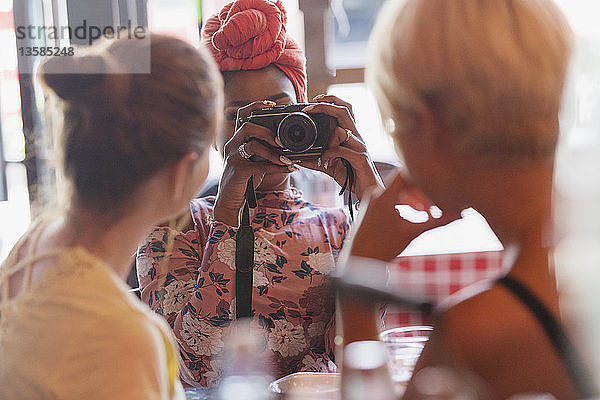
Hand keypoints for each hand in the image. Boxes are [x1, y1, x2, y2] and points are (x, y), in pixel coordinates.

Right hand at [214, 100, 296, 225]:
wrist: (230, 200)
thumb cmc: (244, 178)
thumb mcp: (253, 160)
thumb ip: (264, 149)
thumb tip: (287, 144)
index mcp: (237, 139)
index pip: (241, 114)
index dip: (256, 106)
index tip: (272, 105)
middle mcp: (232, 145)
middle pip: (247, 127)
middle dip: (266, 132)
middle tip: (280, 141)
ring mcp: (233, 157)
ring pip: (252, 145)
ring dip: (272, 152)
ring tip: (286, 159)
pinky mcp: (238, 171)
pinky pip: (259, 166)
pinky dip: (276, 167)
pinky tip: (288, 168)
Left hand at [299, 94, 383, 199]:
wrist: (368, 191)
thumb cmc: (352, 176)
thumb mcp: (330, 166)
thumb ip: (315, 161)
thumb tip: (297, 159)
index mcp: (350, 135)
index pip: (343, 110)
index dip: (330, 101)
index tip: (313, 100)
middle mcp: (356, 137)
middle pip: (345, 110)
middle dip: (326, 104)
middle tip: (309, 107)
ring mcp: (360, 146)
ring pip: (341, 130)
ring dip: (326, 141)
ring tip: (321, 156)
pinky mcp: (360, 158)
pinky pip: (341, 150)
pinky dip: (329, 154)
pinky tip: (325, 162)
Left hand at [346, 171, 461, 261]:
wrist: (360, 261)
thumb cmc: (382, 248)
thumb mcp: (413, 233)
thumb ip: (437, 222)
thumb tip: (460, 215)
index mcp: (384, 195)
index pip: (407, 172)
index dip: (424, 179)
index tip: (437, 190)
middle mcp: (377, 193)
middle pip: (406, 182)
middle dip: (423, 192)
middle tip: (436, 207)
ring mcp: (373, 199)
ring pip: (400, 190)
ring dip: (416, 199)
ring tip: (428, 213)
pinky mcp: (373, 206)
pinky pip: (393, 197)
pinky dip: (407, 203)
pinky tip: (417, 215)